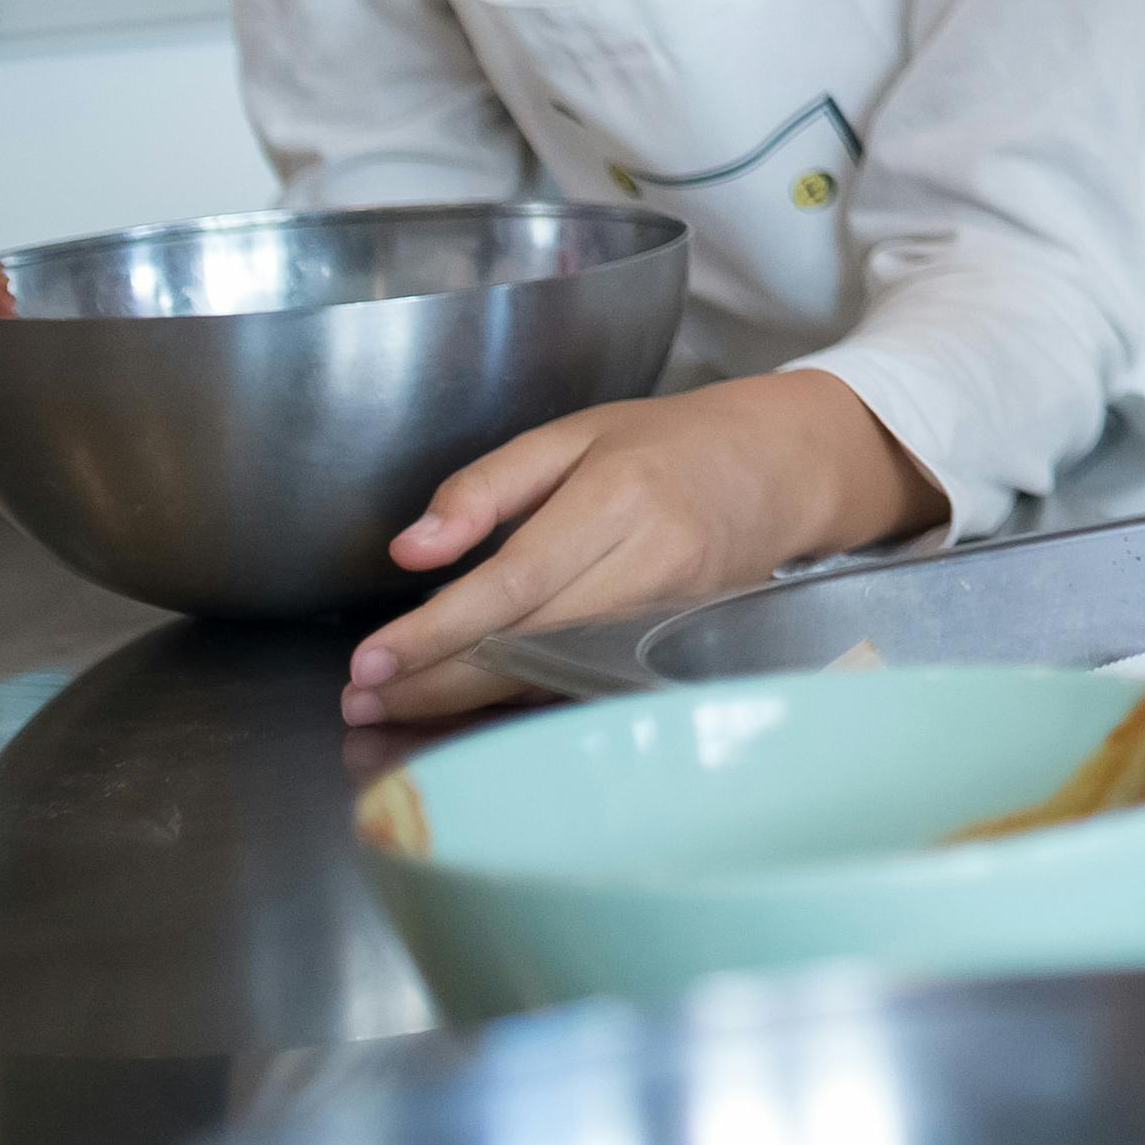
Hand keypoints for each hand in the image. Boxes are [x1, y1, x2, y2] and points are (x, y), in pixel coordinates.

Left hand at [341, 373, 945, 724]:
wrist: (784, 467)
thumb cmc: (672, 441)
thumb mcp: (575, 432)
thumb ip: (487, 486)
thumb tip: (410, 551)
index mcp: (617, 498)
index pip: (512, 583)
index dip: (436, 632)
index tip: (369, 664)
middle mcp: (647, 565)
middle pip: (526, 643)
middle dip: (435, 680)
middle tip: (359, 701)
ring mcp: (668, 615)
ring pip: (551, 674)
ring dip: (466, 700)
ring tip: (392, 711)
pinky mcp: (673, 645)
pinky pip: (582, 681)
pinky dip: (519, 702)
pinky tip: (466, 709)